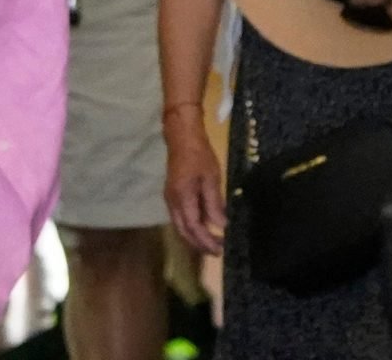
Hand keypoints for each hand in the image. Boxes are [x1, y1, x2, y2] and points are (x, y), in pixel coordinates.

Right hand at [163, 115, 226, 256]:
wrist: (182, 138)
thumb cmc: (199, 156)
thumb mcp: (211, 178)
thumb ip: (214, 203)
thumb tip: (221, 225)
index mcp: (183, 197)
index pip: (193, 227)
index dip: (206, 241)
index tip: (220, 250)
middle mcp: (173, 201)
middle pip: (183, 231)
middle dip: (199, 244)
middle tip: (216, 252)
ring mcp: (170, 198)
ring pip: (180, 226)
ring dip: (194, 237)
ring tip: (212, 243)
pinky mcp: (172, 195)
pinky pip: (180, 218)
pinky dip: (191, 227)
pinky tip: (204, 227)